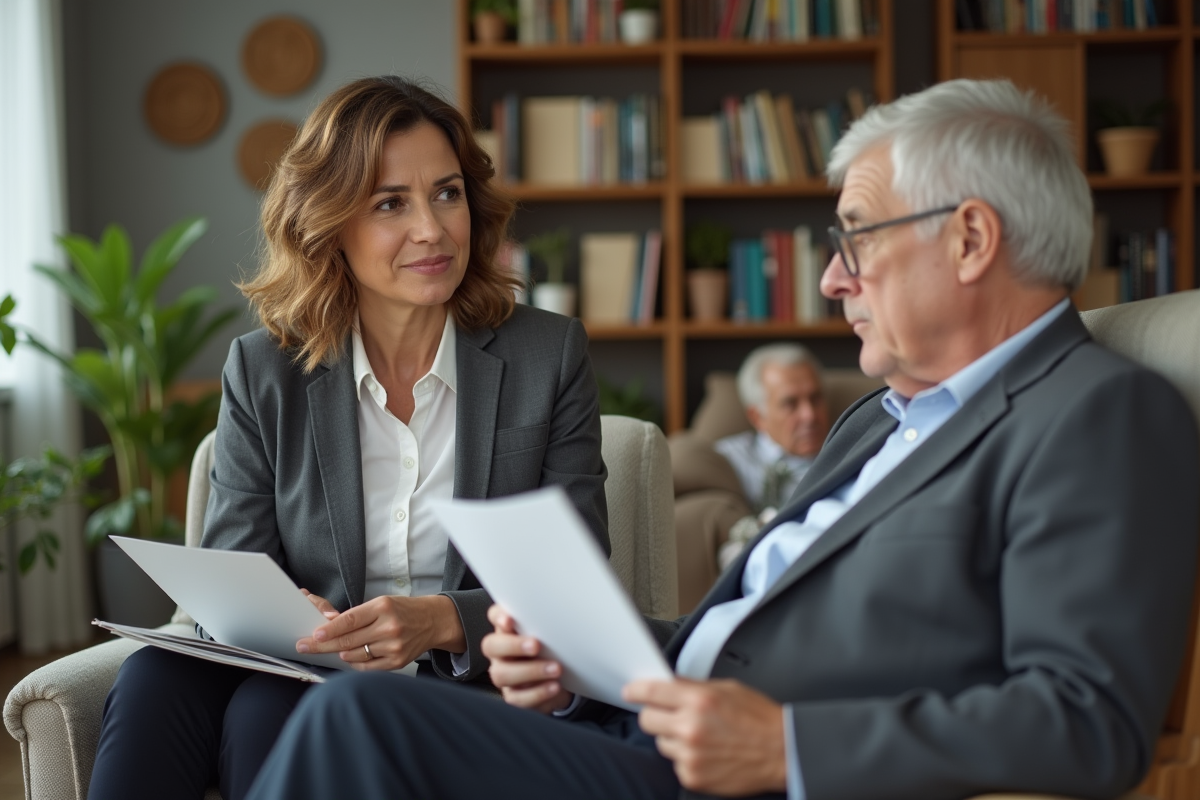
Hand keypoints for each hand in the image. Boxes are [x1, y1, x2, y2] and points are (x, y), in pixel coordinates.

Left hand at [296, 594, 465, 670]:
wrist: (433, 621)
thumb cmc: (404, 610)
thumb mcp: (382, 603)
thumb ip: (357, 615)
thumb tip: (328, 626)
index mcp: (383, 607)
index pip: (349, 620)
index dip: (329, 629)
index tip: (314, 634)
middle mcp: (389, 627)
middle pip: (348, 640)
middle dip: (323, 645)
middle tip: (305, 646)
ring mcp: (394, 646)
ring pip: (355, 655)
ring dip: (341, 653)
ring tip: (337, 648)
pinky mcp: (397, 661)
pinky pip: (366, 667)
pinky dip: (355, 662)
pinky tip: (352, 656)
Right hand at [482, 604, 572, 713]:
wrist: (560, 680)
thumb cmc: (552, 650)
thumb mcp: (551, 634)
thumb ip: (546, 623)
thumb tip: (559, 613)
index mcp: (508, 630)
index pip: (495, 616)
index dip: (498, 616)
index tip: (510, 619)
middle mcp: (500, 651)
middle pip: (491, 645)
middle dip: (513, 645)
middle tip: (536, 645)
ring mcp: (504, 674)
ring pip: (502, 674)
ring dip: (531, 671)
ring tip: (555, 669)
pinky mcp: (513, 696)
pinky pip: (518, 698)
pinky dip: (538, 692)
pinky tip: (554, 686)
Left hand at [624, 678, 786, 795]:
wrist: (783, 752)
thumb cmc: (759, 719)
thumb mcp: (727, 688)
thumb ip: (693, 686)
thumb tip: (668, 684)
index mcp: (699, 699)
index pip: (651, 691)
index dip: (636, 690)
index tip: (630, 692)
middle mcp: (691, 727)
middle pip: (647, 719)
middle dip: (655, 715)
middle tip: (670, 715)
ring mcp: (690, 755)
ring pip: (661, 742)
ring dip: (673, 738)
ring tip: (700, 736)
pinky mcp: (693, 776)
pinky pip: (675, 763)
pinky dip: (686, 758)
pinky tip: (707, 753)